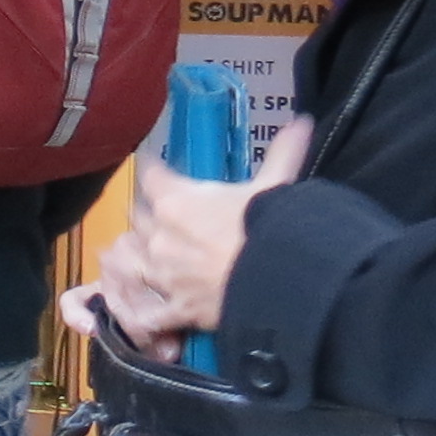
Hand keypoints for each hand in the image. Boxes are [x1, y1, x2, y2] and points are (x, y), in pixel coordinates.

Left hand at [84, 120, 308, 346]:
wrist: (281, 283)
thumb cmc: (272, 228)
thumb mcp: (276, 187)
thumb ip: (283, 153)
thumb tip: (302, 123)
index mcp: (176, 199)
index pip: (150, 174)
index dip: (153, 170)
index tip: (156, 169)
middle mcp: (160, 235)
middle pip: (138, 216)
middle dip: (148, 214)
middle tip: (163, 214)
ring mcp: (163, 274)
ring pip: (132, 261)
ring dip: (141, 257)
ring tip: (153, 257)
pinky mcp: (175, 308)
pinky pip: (147, 312)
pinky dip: (146, 313)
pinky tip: (151, 311)